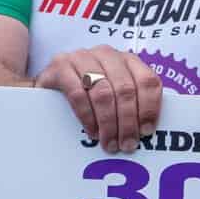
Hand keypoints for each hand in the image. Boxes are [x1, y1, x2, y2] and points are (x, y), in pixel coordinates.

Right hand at [37, 46, 161, 152]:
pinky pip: (78, 94)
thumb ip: (132, 104)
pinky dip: (88, 117)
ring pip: (103, 93)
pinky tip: (92, 131)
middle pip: (125, 89)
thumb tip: (146, 130)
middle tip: (127, 144)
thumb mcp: (115, 94)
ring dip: (109, 122)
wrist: (50, 86)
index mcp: (127, 59)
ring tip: (110, 143)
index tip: (146, 131)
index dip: (149, 108)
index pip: (147, 81)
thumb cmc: (88, 93)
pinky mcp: (60, 66)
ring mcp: (82, 57)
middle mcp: (106, 54)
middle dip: (128, 122)